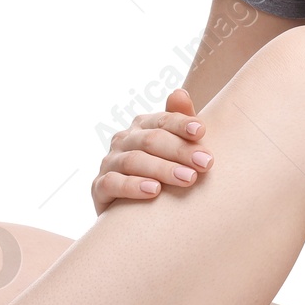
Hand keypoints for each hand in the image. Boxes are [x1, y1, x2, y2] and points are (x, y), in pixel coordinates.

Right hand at [92, 88, 214, 215]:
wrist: (135, 211)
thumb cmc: (162, 173)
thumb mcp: (174, 148)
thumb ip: (178, 121)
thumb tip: (179, 93)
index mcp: (142, 126)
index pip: (163, 120)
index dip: (182, 124)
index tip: (202, 131)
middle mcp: (124, 140)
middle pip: (151, 140)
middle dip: (180, 150)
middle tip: (206, 163)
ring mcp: (110, 162)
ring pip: (134, 161)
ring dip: (163, 169)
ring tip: (188, 178)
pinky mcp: (99, 187)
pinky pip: (113, 183)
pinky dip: (133, 186)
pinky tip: (154, 191)